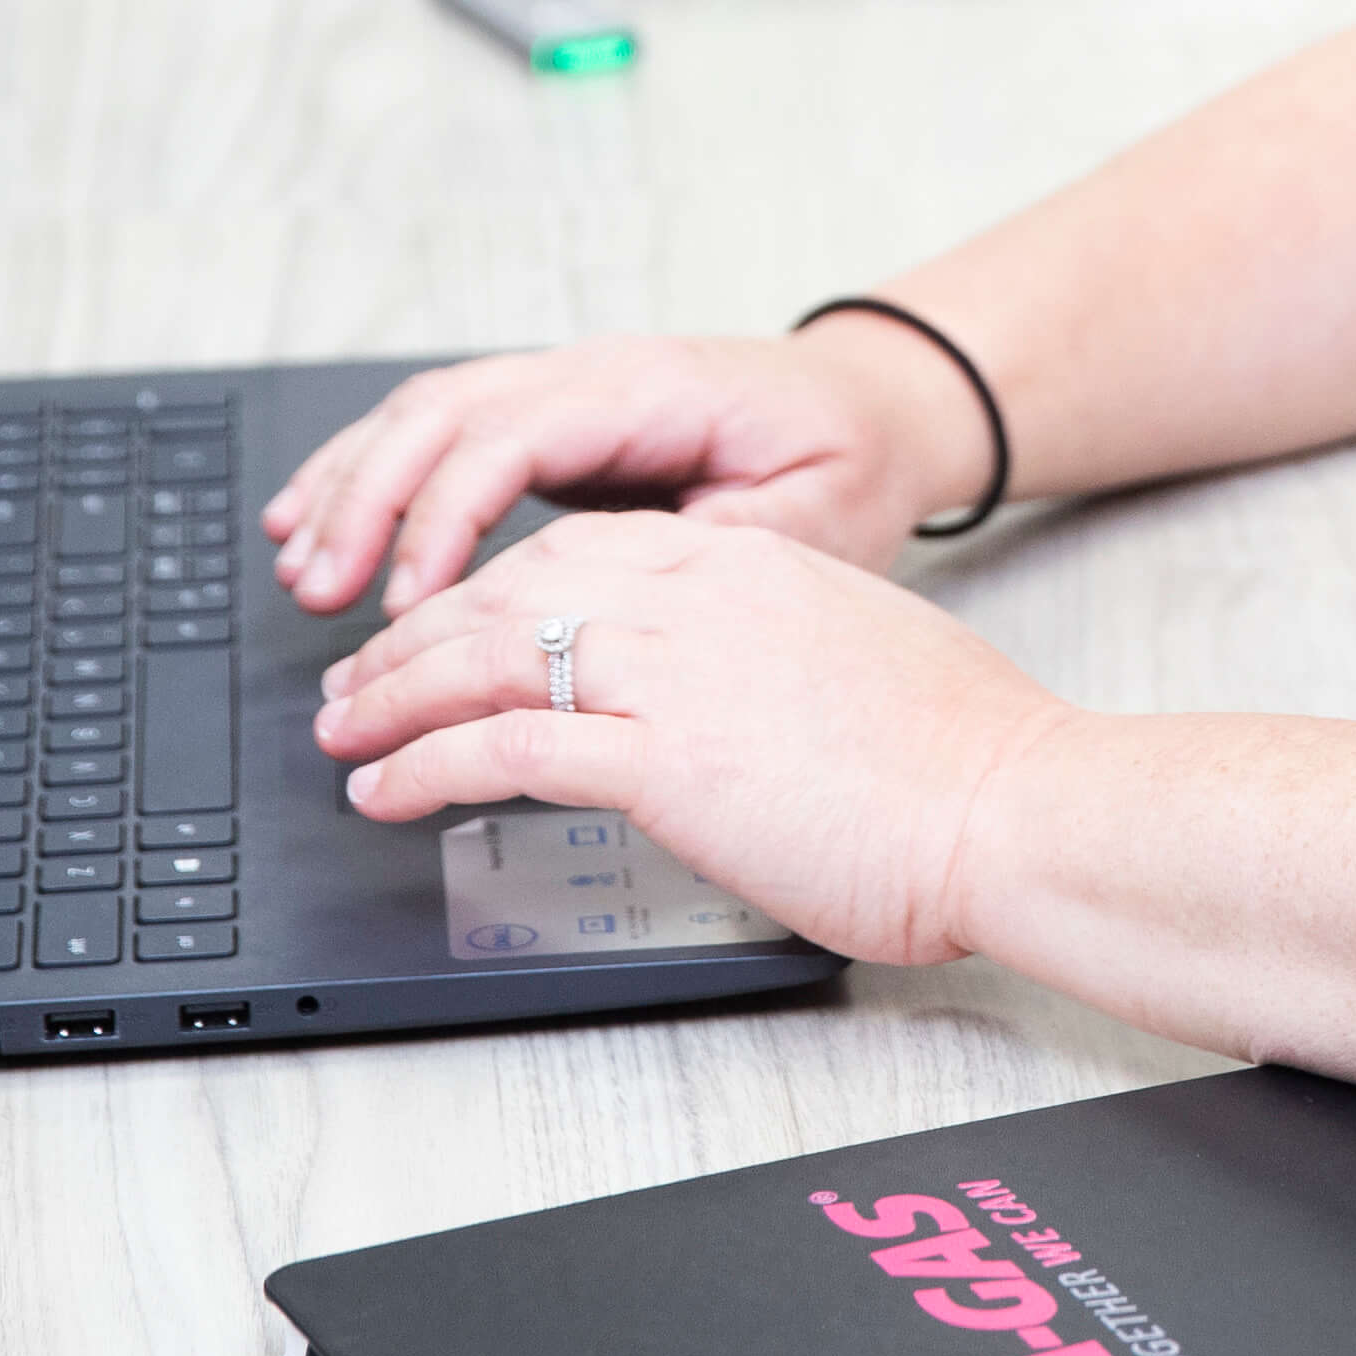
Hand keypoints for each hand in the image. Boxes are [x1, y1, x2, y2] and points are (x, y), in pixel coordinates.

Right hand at [261, 324, 986, 616]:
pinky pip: (441, 428)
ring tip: (296, 563)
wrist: (876, 407)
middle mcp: (592, 373)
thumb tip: (613, 593)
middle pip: (443, 413)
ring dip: (352, 483)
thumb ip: (709, 548)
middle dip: (366, 501)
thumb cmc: (846, 462)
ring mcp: (565, 387)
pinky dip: (373, 470)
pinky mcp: (551, 419)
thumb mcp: (807, 518)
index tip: (404, 603)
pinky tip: (321, 517)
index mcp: (649, 389)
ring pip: (425, 412)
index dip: (443, 520)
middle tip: (317, 594)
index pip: (509, 440)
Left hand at [312, 509, 1066, 966]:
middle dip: (414, 636)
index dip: (485, 590)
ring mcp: (676, 673)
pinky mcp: (665, 759)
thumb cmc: (961, 755)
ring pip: (487, 656)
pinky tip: (384, 790)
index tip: (440, 628)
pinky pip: (506, 747)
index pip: (574, 552)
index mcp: (744, 567)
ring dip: (393, 696)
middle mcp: (697, 599)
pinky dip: (425, 765)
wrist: (1013, 803)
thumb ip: (771, 652)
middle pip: (509, 591)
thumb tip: (728, 692)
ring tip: (342, 730)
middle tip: (355, 678)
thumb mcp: (854, 655)